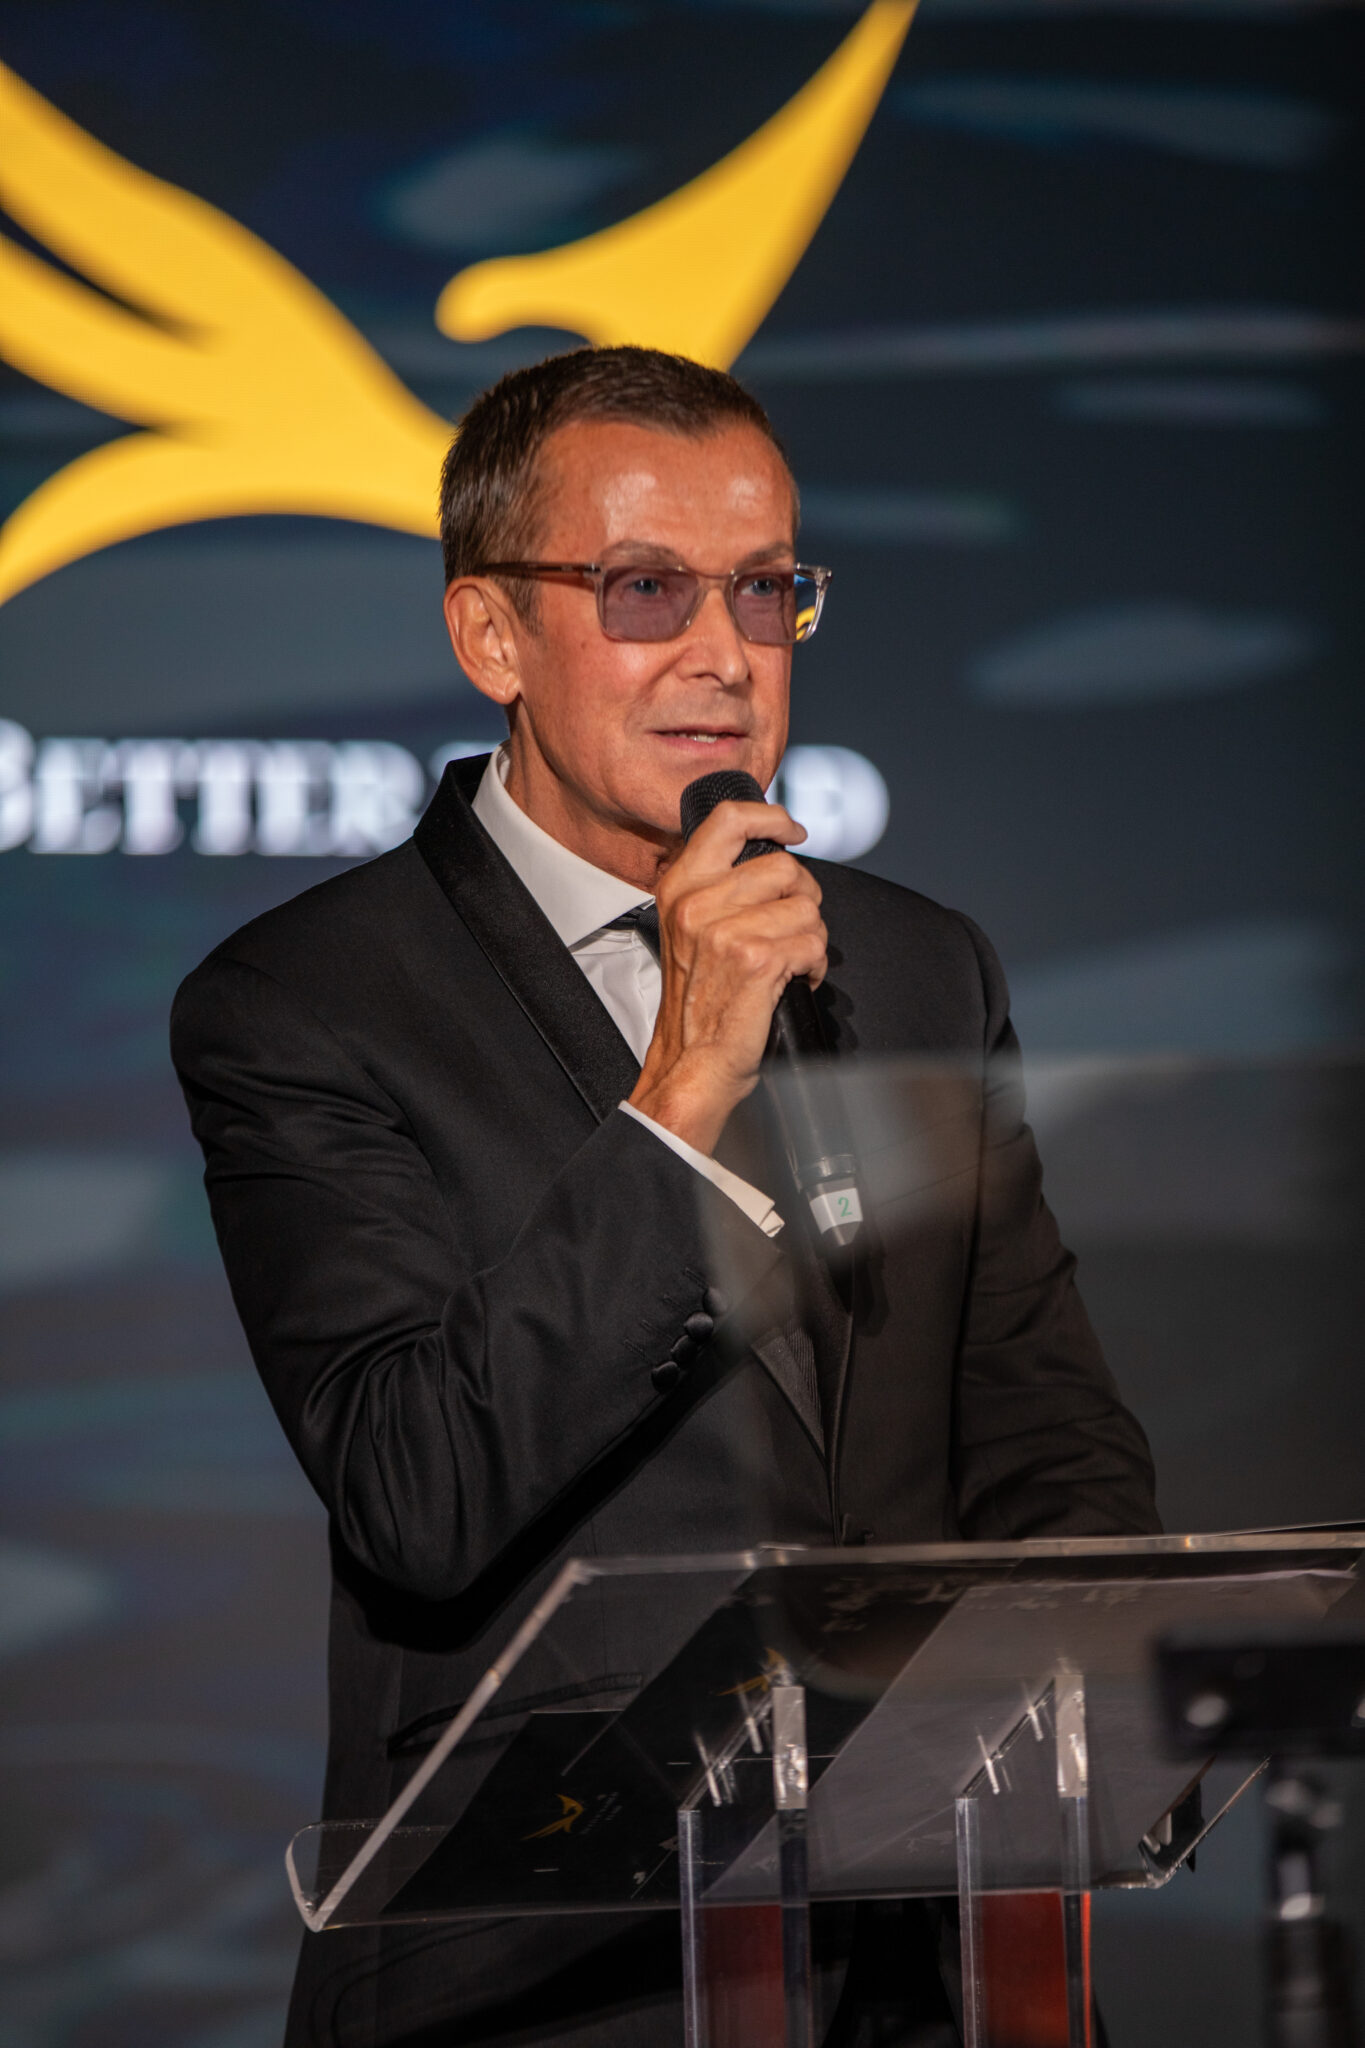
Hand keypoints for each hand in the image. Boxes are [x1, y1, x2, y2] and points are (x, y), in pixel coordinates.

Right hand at [627, 801, 825, 1156]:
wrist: (692, 1061)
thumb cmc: (699, 1001)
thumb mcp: (691, 930)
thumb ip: (721, 887)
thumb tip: (775, 856)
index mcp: (679, 887)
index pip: (728, 820)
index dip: (771, 817)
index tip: (792, 831)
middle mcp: (697, 904)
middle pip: (784, 867)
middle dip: (803, 899)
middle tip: (791, 929)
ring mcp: (724, 931)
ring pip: (806, 906)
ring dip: (811, 937)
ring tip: (791, 960)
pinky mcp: (756, 960)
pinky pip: (813, 942)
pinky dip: (815, 965)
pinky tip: (795, 980)